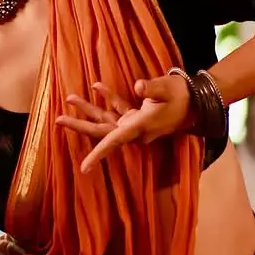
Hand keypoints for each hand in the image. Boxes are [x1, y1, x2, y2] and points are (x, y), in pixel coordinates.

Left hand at [56, 74, 192, 174]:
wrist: (197, 102)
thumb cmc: (182, 96)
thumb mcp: (168, 89)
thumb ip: (152, 88)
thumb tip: (138, 86)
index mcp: (140, 127)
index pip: (114, 141)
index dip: (98, 154)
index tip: (84, 168)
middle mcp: (134, 130)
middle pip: (101, 131)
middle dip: (80, 125)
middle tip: (57, 119)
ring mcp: (134, 124)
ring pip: (106, 119)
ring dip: (88, 109)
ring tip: (69, 98)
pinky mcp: (137, 116)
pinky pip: (118, 109)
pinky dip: (107, 99)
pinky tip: (95, 86)